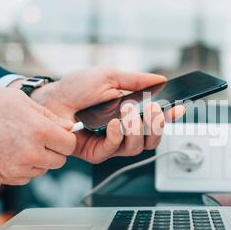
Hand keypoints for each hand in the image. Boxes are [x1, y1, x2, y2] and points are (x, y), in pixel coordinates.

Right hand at [0, 83, 75, 184]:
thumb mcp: (20, 100)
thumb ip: (49, 116)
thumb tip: (68, 127)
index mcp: (38, 131)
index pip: (70, 144)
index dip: (66, 137)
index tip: (59, 134)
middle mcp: (29, 153)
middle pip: (59, 160)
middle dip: (54, 149)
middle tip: (40, 138)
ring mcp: (15, 169)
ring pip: (42, 170)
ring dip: (38, 160)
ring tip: (21, 143)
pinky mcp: (1, 178)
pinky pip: (25, 178)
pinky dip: (23, 169)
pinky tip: (11, 153)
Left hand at [30, 67, 184, 162]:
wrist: (51, 98)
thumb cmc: (76, 87)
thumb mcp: (110, 76)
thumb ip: (136, 80)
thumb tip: (161, 78)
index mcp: (130, 113)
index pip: (156, 121)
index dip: (170, 118)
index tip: (179, 108)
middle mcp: (124, 131)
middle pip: (152, 140)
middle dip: (157, 126)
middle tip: (153, 109)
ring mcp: (111, 143)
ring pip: (137, 148)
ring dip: (137, 130)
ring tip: (128, 113)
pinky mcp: (96, 153)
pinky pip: (114, 151)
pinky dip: (117, 137)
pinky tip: (113, 124)